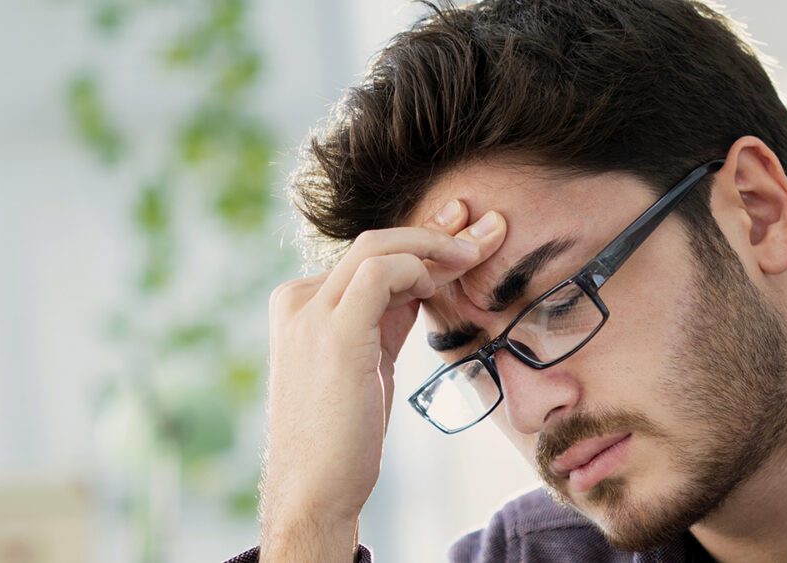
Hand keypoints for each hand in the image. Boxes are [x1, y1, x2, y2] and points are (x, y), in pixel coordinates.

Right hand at [258, 200, 504, 558]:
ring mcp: (309, 312)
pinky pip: (381, 272)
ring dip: (436, 244)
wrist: (315, 488)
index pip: (368, 255)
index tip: (463, 230)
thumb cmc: (343, 434)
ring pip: (378, 246)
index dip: (420, 238)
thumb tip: (424, 281)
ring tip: (476, 253)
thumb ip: (386, 318)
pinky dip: (418, 267)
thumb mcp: (367, 360)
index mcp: (303, 305)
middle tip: (487, 227)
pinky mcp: (332, 330)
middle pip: (375, 242)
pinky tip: (441, 283)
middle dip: (436, 230)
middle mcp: (299, 300)